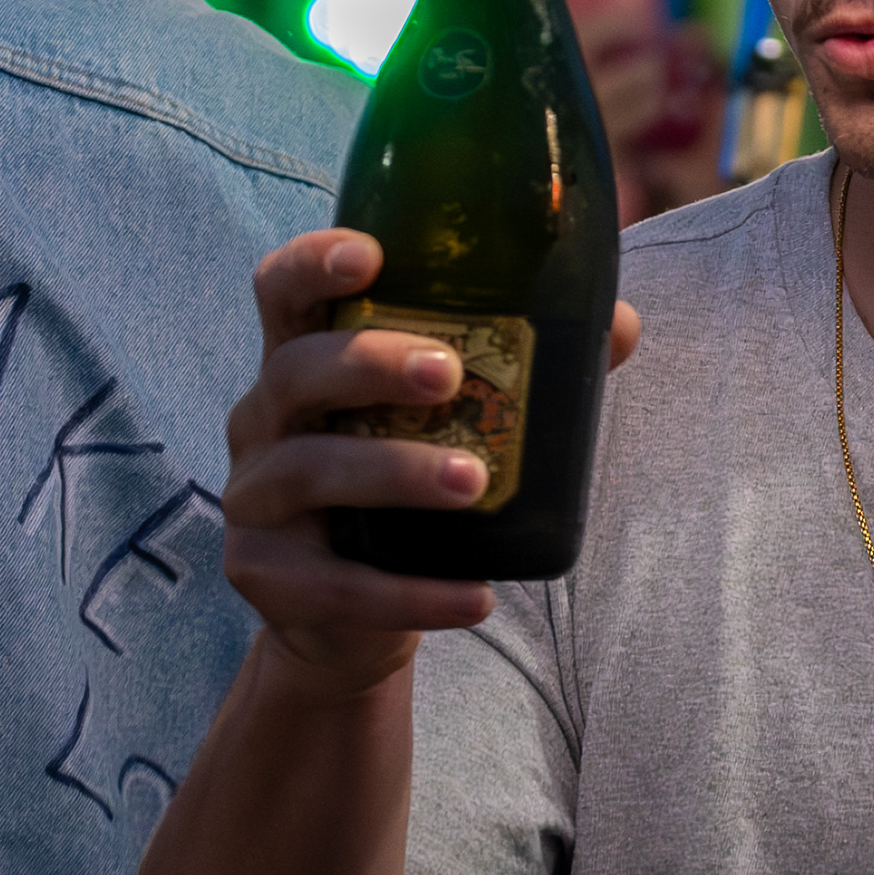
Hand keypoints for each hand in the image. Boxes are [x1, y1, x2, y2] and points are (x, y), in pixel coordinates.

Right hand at [215, 231, 639, 697]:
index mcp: (304, 360)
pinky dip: (410, 593)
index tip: (370, 254)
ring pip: (309, 470)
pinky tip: (475, 597)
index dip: (313, 262)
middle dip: (370, 364)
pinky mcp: (264, 576)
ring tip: (473, 482)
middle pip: (296, 371)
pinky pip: (335, 584)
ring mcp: (254, 499)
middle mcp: (264, 419)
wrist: (351, 620)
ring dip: (395, 471)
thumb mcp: (450, 423)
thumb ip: (524, 370)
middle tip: (450, 374)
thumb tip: (619, 326)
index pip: (282, 290)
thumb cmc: (403, 484)